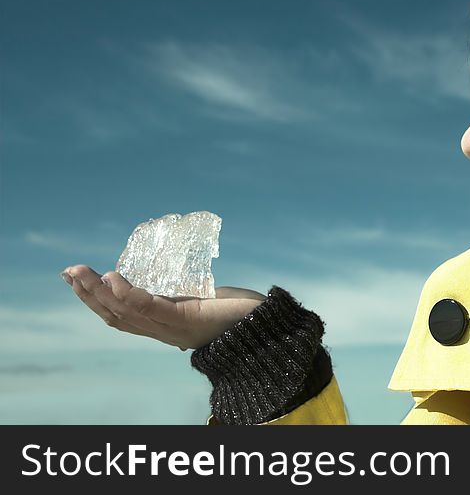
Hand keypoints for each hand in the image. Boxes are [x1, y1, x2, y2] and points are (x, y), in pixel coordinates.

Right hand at [61, 265, 266, 350]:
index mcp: (164, 327)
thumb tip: (175, 290)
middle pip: (115, 316)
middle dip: (88, 294)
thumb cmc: (240, 315)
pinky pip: (150, 308)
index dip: (97, 300)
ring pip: (125, 312)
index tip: (78, 278)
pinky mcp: (186, 319)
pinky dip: (129, 294)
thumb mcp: (204, 303)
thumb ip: (185, 300)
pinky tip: (113, 278)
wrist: (267, 328)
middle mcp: (163, 332)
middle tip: (68, 271)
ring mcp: (173, 328)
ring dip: (98, 292)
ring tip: (79, 272)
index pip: (121, 316)